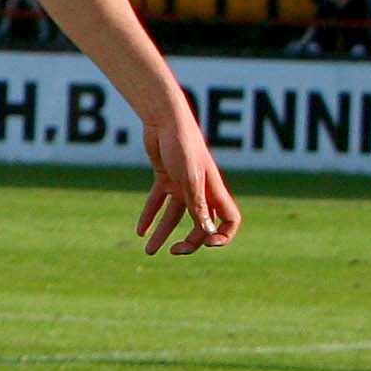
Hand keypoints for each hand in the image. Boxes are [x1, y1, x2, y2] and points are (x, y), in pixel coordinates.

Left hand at [137, 112, 240, 254]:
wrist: (164, 119)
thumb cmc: (182, 145)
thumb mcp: (189, 178)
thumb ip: (197, 204)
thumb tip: (205, 230)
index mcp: (214, 191)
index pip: (229, 220)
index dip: (222, 235)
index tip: (207, 244)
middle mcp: (200, 190)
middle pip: (200, 223)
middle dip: (189, 240)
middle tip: (173, 251)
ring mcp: (182, 184)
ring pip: (175, 216)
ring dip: (164, 234)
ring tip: (149, 251)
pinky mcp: (165, 177)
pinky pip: (158, 202)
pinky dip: (149, 216)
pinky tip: (140, 231)